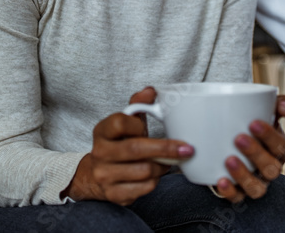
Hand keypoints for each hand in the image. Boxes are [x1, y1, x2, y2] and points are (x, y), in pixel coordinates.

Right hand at [63, 87, 193, 204]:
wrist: (97, 174)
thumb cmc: (119, 143)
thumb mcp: (125, 123)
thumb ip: (137, 104)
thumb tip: (151, 91)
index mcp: (102, 131)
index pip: (120, 122)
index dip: (138, 125)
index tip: (149, 127)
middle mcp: (99, 153)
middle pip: (135, 149)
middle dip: (165, 149)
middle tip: (186, 149)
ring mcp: (105, 175)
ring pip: (144, 170)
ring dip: (163, 166)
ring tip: (168, 161)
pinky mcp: (114, 194)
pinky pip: (144, 188)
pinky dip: (156, 181)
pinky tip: (157, 174)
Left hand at [213, 116, 284, 202]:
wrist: (225, 134)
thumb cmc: (250, 121)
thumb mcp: (265, 109)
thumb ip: (278, 103)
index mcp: (279, 149)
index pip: (281, 146)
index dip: (269, 136)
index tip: (253, 123)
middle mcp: (270, 168)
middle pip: (271, 168)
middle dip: (256, 154)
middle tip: (238, 138)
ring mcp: (255, 182)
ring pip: (257, 188)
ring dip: (244, 175)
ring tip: (229, 159)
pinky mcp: (238, 192)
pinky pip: (238, 198)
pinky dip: (230, 192)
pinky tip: (221, 180)